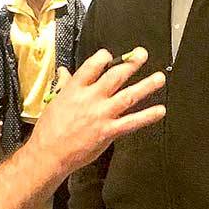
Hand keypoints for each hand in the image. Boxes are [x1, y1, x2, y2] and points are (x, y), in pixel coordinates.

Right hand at [25, 48, 164, 177]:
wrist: (48, 154)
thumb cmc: (49, 130)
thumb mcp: (54, 101)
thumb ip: (64, 84)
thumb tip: (64, 72)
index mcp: (75, 89)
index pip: (93, 65)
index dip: (104, 57)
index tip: (111, 55)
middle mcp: (90, 99)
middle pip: (115, 76)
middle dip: (131, 64)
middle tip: (143, 54)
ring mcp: (101, 115)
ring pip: (128, 96)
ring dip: (146, 86)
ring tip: (159, 78)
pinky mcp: (108, 131)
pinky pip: (132, 122)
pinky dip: (147, 116)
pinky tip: (159, 110)